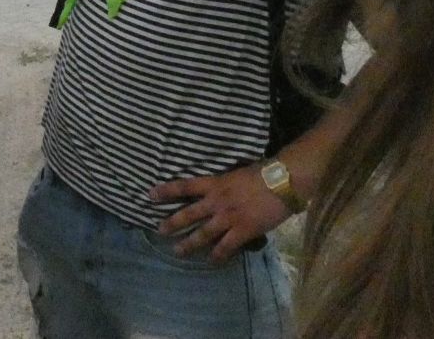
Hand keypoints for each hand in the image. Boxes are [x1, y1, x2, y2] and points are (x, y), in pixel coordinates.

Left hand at [149, 164, 290, 261]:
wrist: (282, 181)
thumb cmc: (262, 172)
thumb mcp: (236, 173)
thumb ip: (224, 184)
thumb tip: (218, 189)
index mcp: (215, 183)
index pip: (185, 186)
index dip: (166, 191)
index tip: (150, 195)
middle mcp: (216, 201)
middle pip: (189, 214)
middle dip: (172, 223)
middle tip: (159, 230)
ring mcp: (229, 217)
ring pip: (203, 234)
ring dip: (189, 244)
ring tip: (178, 252)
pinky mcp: (243, 230)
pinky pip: (226, 247)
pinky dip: (218, 255)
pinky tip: (212, 261)